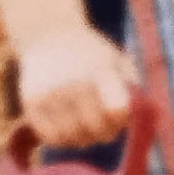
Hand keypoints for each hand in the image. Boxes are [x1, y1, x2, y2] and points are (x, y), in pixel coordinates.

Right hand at [16, 23, 139, 149]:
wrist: (48, 35)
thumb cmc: (91, 55)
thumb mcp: (117, 61)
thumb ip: (133, 89)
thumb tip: (142, 121)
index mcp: (100, 71)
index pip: (117, 111)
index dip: (121, 119)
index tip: (118, 113)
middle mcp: (73, 84)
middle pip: (96, 131)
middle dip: (104, 133)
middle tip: (102, 124)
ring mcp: (50, 95)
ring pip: (73, 139)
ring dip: (82, 138)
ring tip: (83, 124)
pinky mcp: (31, 104)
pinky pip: (51, 139)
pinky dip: (62, 138)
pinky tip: (66, 125)